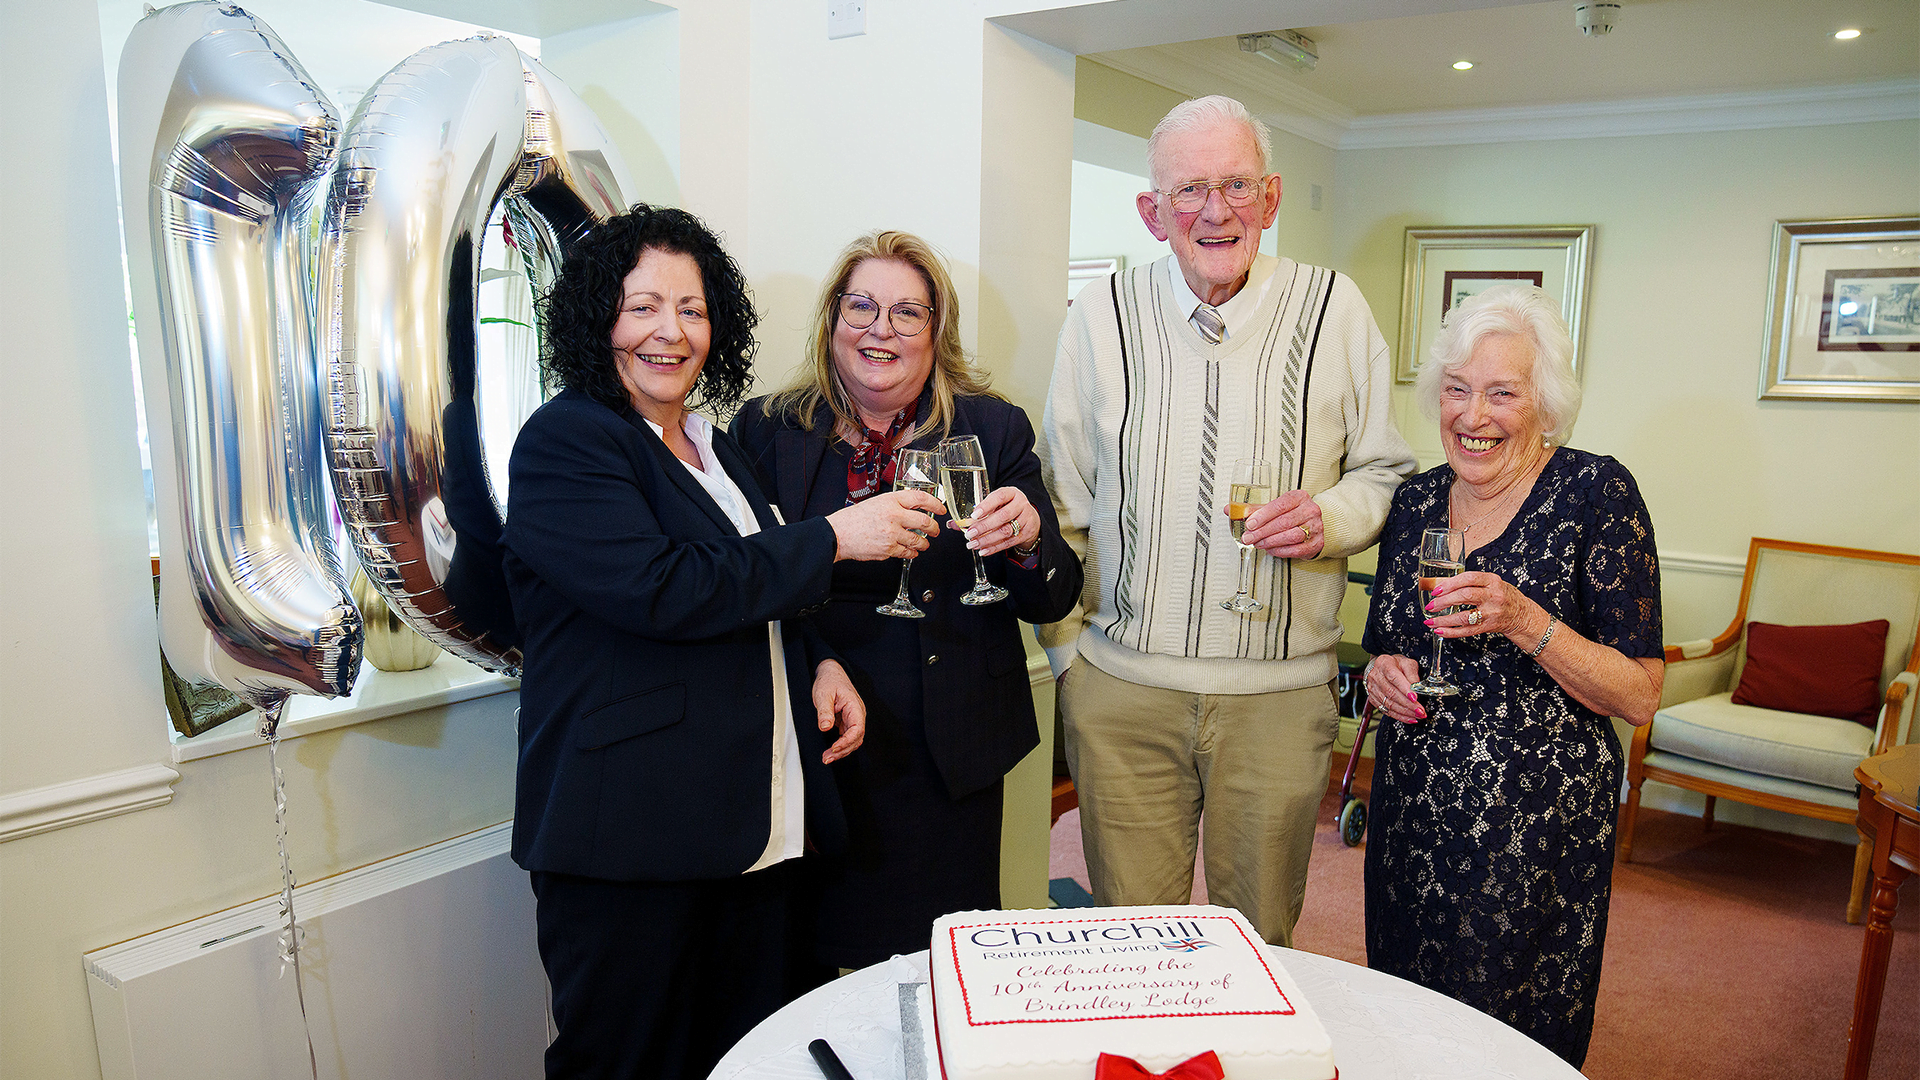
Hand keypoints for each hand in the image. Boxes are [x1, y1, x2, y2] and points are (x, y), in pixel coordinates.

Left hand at [811, 659, 864, 762]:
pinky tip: (831, 751)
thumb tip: (825, 727)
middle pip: (856, 738)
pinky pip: (847, 737)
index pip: (857, 729)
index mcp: (855, 706)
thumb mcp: (823, 694)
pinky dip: (840, 745)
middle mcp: (857, 714)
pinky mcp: (847, 721)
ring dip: (842, 751)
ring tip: (827, 757)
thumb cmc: (829, 681)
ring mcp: (853, 718)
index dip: (846, 741)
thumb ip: (824, 711)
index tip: (834, 748)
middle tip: (827, 758)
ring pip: (853, 740)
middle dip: (843, 750)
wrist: (831, 673)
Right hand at [825, 489, 943, 561]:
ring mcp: (891, 533)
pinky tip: (911, 551)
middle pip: (924, 521)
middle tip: (936, 530)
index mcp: (890, 501)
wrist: (838, 534)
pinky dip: (912, 553)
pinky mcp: (888, 549)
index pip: (920, 498)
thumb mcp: (876, 503)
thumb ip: (894, 504)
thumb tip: (913, 509)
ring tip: (924, 544)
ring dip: (924, 543)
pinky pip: (907, 552)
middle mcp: (893, 515)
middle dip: (934, 528)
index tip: (940, 509)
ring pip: (918, 540)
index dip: (935, 503)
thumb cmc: (853, 519)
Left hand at [963, 486, 1041, 556]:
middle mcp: (1020, 504)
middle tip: (969, 534)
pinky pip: (1009, 542)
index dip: (986, 506)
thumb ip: (976, 514)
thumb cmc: (1007, 508)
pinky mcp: (1026, 533)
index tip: (973, 515)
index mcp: (1011, 493)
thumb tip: (952, 524)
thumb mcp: (995, 505)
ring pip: (1006, 531)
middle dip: (984, 526)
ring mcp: (1025, 519)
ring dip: (987, 539)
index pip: (999, 497)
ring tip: (973, 544)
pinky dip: (994, 548)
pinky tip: (983, 550)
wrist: (1029, 518)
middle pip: (1003, 516)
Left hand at [1238, 489, 1323, 559]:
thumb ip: (1253, 509)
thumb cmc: (1291, 514)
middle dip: (1262, 531)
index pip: (1280, 505)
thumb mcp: (1274, 508)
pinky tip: (1270, 550)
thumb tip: (1229, 509)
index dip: (1263, 515)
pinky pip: (1296, 549)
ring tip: (1258, 544)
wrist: (1314, 525)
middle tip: (1248, 538)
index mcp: (1299, 497)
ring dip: (1270, 542)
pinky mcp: (1316, 543)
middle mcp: (1310, 510)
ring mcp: (1316, 527)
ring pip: (1291, 536)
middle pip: (1284, 522)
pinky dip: (1280, 551)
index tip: (1250, 524)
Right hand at [1364, 654, 1426, 723]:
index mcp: (1384, 663)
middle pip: (1391, 693)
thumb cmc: (1397, 665)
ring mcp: (1372, 689)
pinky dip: (1399, 716)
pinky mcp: (1373, 699)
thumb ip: (1413, 674)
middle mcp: (1375, 676)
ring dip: (1405, 712)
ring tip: (1418, 716)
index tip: (1415, 698)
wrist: (1382, 668)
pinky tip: (1410, 718)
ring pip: (1389, 704)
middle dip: (1408, 704)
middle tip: (1421, 710)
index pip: (1394, 678)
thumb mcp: (1407, 663)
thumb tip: (1417, 687)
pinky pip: (1386, 710)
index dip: (1405, 689)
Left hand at [1425, 571, 1543, 642]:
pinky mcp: (1489, 626)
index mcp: (1493, 581)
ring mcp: (1492, 613)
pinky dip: (1451, 632)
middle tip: (1431, 605)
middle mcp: (1493, 596)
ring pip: (1464, 617)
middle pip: (1465, 596)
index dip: (1450, 583)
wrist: (1522, 614)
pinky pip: (1467, 631)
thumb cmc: (1503, 595)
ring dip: (1444, 620)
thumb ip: (1471, 582)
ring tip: (1431, 621)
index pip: (1469, 578)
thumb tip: (1441, 585)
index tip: (1436, 589)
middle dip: (1443, 601)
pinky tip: (1440, 631)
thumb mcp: (1492, 582)